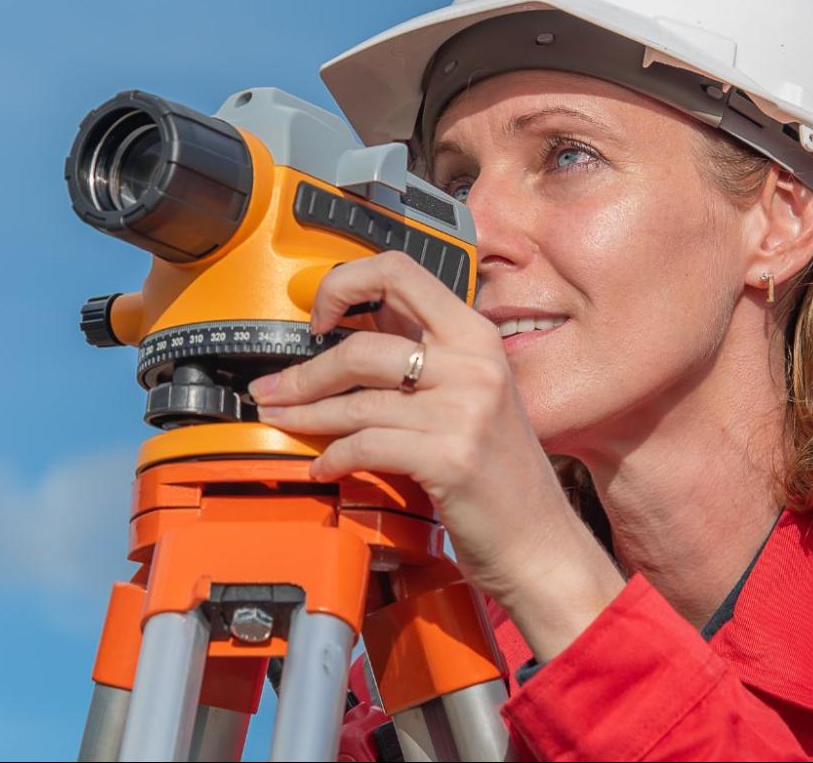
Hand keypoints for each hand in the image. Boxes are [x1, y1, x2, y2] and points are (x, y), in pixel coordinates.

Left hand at [247, 252, 623, 657]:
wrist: (540, 542)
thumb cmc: (500, 472)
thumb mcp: (474, 393)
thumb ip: (424, 356)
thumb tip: (351, 326)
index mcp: (476, 335)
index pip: (399, 270)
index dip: (344, 284)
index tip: (318, 316)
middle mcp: (474, 363)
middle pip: (363, 345)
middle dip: (305, 371)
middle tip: (272, 388)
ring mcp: (465, 409)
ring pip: (356, 401)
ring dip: (304, 415)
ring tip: (279, 422)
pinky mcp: (450, 456)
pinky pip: (366, 446)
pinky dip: (332, 458)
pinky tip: (322, 468)